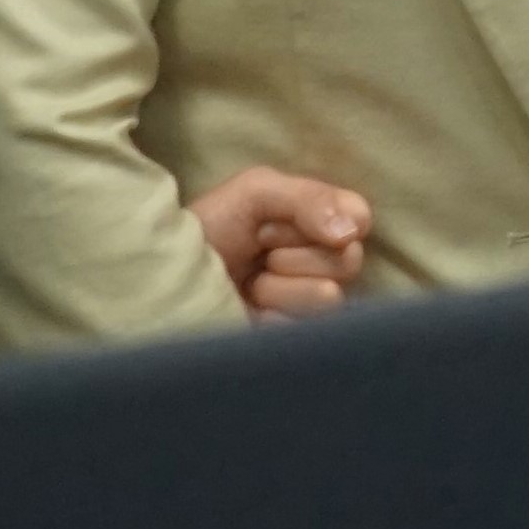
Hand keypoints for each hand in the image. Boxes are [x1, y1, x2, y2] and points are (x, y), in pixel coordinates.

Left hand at [189, 165, 369, 319]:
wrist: (169, 281)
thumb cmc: (210, 229)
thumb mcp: (255, 191)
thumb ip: (310, 198)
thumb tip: (353, 233)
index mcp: (321, 221)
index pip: (359, 217)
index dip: (325, 220)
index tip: (276, 223)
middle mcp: (324, 261)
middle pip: (349, 259)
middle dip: (293, 255)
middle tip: (258, 253)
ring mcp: (312, 302)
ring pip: (329, 295)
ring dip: (278, 288)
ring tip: (249, 287)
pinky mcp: (298, 337)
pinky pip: (306, 329)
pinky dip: (272, 319)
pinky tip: (251, 313)